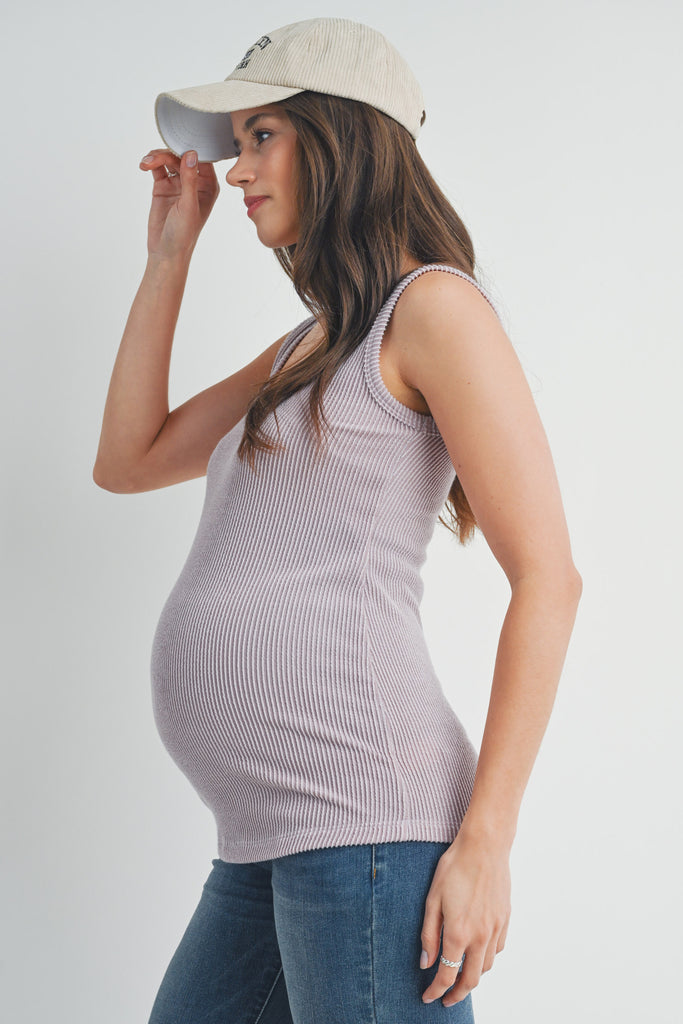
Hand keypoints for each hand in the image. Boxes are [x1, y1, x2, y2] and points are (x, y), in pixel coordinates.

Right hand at [139, 148, 219, 261]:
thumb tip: (191, 155)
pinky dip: (151, 163)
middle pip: (182, 156)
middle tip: (156, 157)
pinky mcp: (163, 186)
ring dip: (157, 157)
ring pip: (169, 160)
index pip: (202, 160)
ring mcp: (178, 183)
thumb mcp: (189, 206)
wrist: (166, 251)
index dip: (191, 149)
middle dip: (169, 153)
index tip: (179, 142)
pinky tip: (145, 165)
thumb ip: (190, 180)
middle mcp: (194, 182)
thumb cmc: (183, 234)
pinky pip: (158, 168)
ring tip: (147, 163)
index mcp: (208, 186)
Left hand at [419, 829, 510, 1006]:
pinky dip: (487, 958)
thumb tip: (425, 963)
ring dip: (473, 976)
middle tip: (446, 998)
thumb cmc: (454, 867)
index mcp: (459, 933)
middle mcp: (480, 936)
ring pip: (486, 966)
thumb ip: (429, 934)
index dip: (436, 990)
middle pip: (471, 980)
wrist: (484, 846)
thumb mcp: (432, 899)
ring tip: (460, 975)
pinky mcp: (505, 919)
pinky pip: (498, 949)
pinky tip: (478, 953)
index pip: (447, 974)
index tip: (428, 997)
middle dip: (457, 994)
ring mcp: (496, 929)